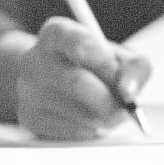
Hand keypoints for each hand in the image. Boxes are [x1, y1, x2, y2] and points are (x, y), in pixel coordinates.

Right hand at [17, 17, 151, 140]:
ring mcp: (28, 90)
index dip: (99, 58)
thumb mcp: (121, 57)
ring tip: (107, 110)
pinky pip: (71, 130)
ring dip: (103, 117)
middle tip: (124, 106)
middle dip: (109, 99)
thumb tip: (128, 92)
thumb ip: (134, 68)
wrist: (61, 83)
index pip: (73, 40)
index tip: (116, 71)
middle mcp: (34, 59)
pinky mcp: (30, 118)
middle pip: (77, 83)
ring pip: (77, 111)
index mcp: (57, 34)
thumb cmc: (96, 67)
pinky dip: (92, 129)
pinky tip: (91, 119)